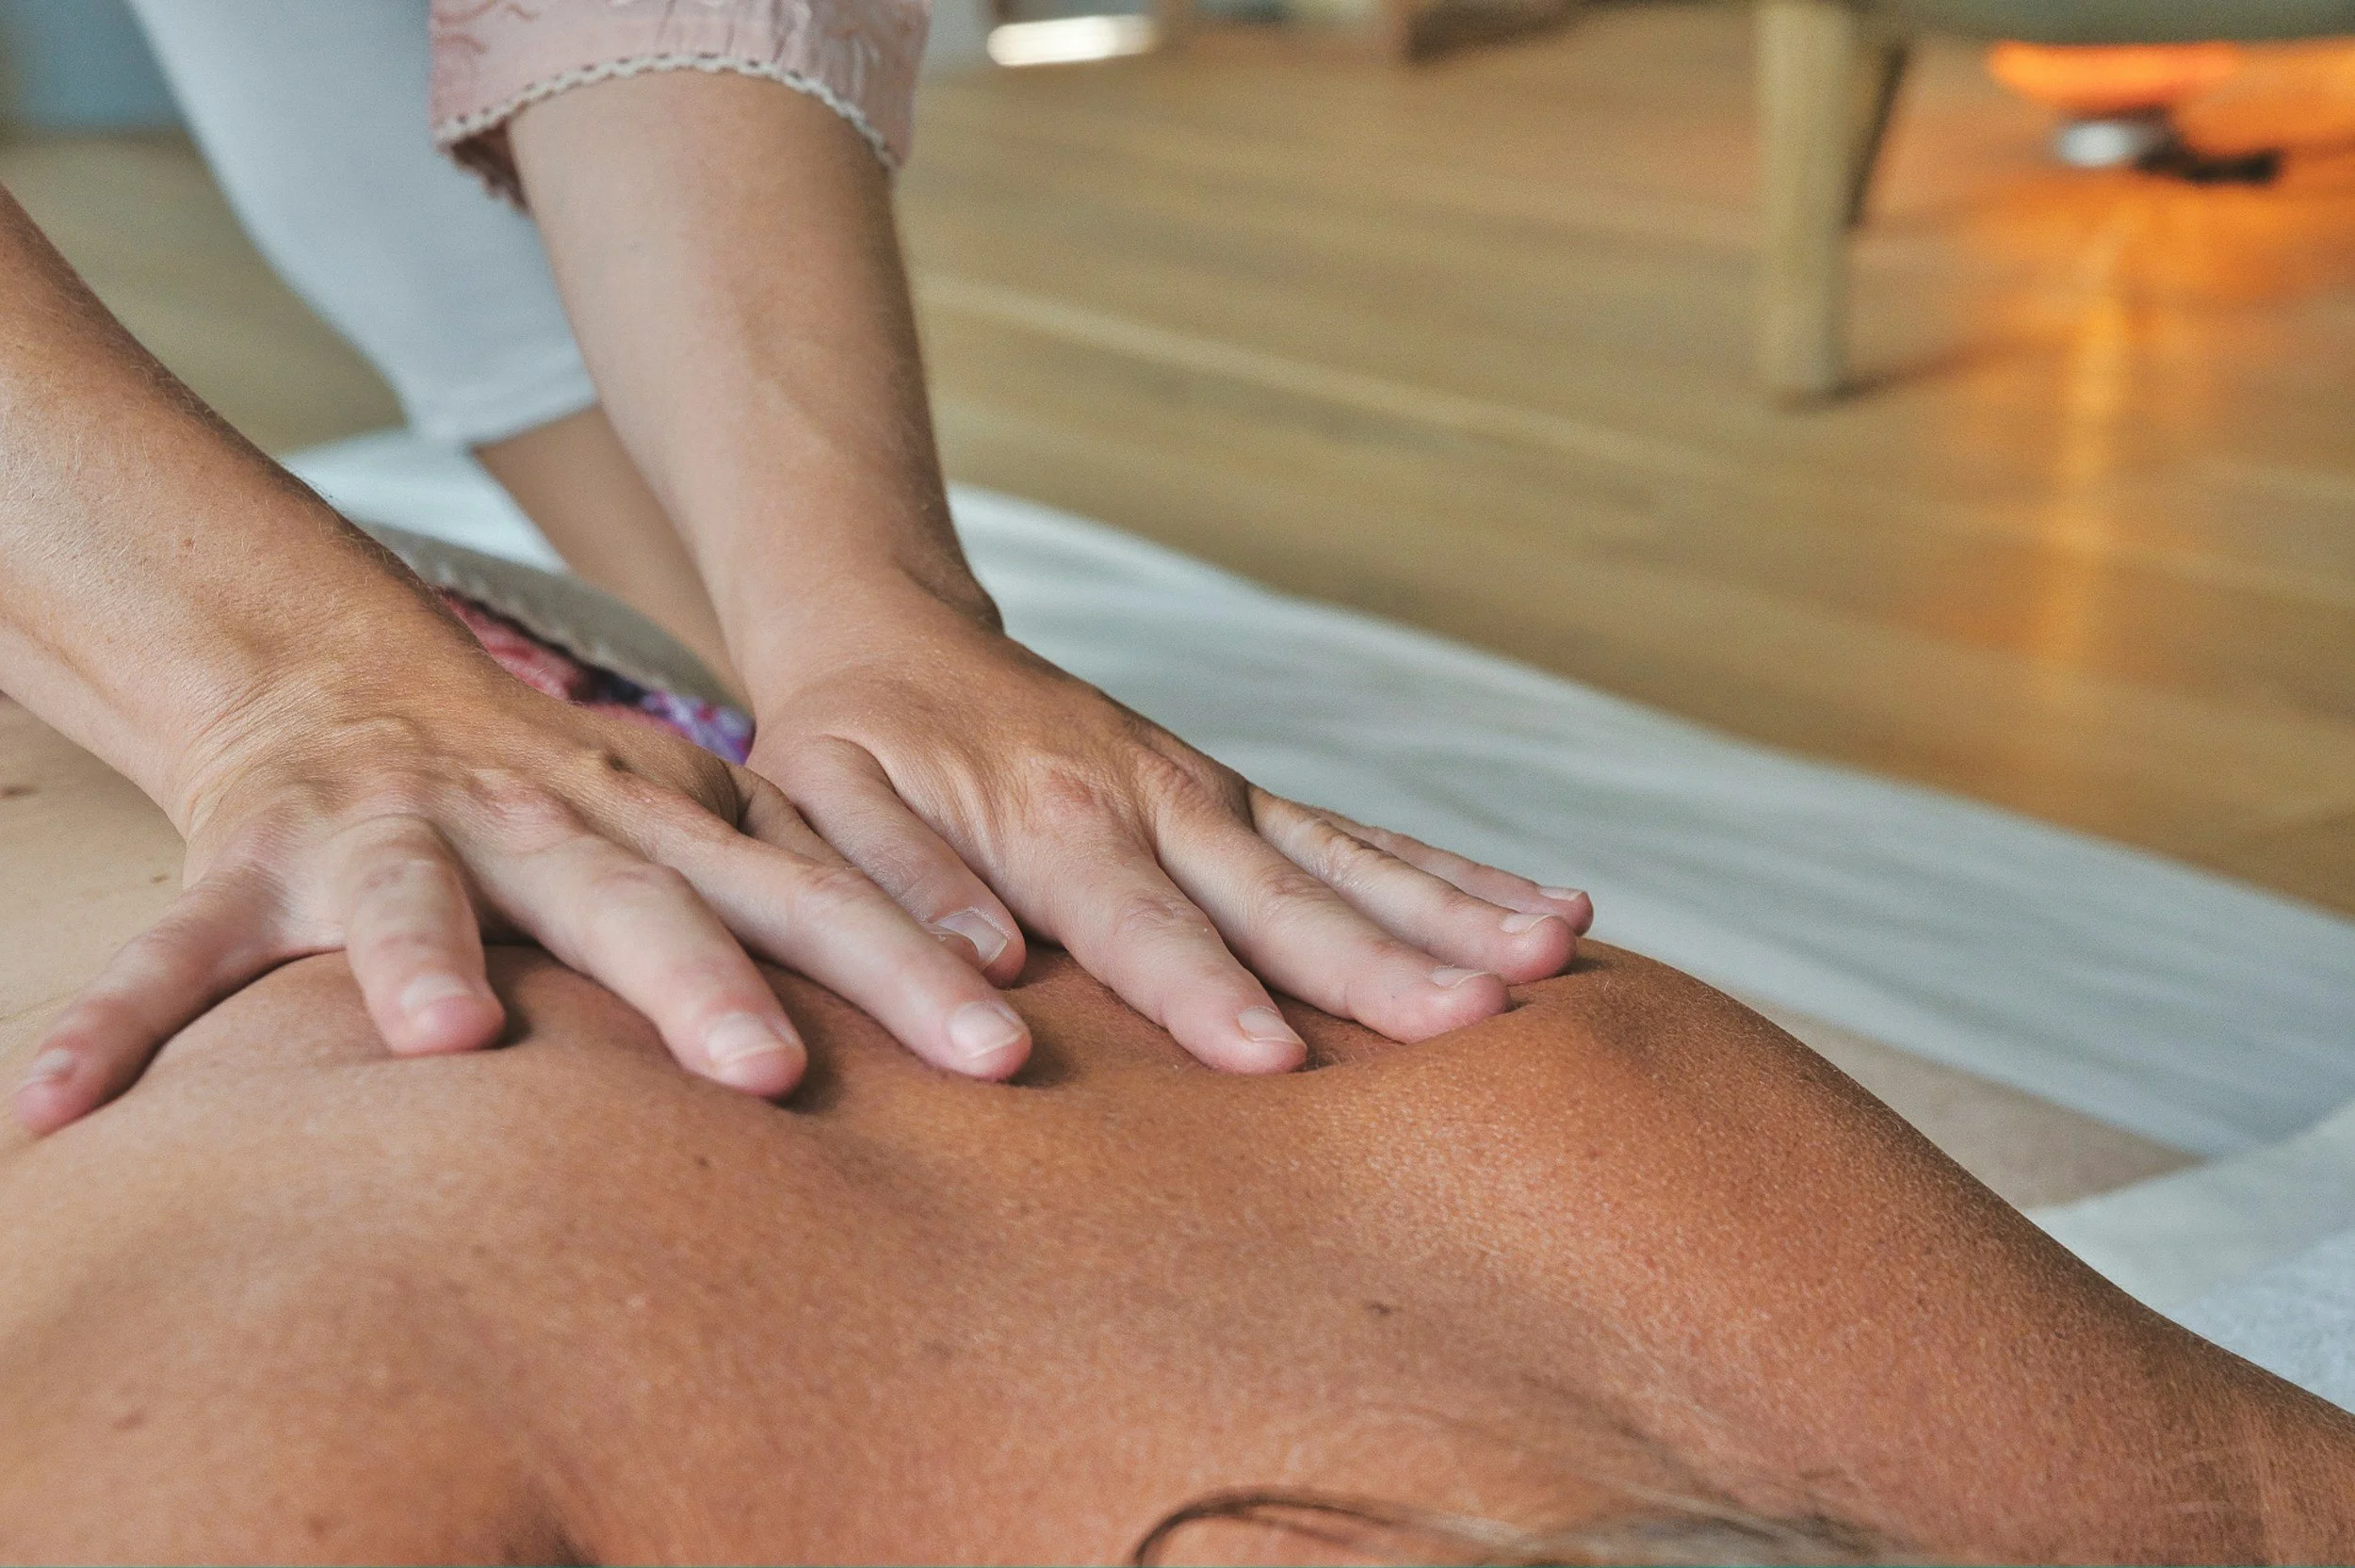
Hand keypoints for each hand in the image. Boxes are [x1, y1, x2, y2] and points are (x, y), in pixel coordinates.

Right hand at [13, 649, 1030, 1133]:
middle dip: (706, 987)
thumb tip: (994, 980)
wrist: (345, 673)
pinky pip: (178, 952)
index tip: (1003, 1025)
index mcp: (657, 825)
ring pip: (410, 900)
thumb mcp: (684, 821)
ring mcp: (394, 838)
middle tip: (774, 1072)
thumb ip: (805, 890)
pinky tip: (61, 1103)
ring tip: (439, 1035)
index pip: (808, 895)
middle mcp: (539, 824)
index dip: (906, 952)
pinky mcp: (255, 864)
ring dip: (421, 959)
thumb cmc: (549, 787)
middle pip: (639, 904)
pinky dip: (120, 1021)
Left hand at [748, 592, 1593, 1073]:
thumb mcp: (825, 814)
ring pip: (1354, 861)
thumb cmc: (854, 749)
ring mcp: (1218, 799)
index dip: (1205, 996)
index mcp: (1055, 822)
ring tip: (1557, 953)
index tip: (1275, 1061)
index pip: (1142, 927)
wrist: (897, 638)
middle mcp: (1161, 803)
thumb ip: (898, 894)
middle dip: (1387, 959)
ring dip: (1456, 910)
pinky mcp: (1247, 802)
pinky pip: (1366, 839)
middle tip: (1487, 1013)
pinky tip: (1552, 908)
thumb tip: (983, 991)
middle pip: (1286, 897)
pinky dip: (1455, 873)